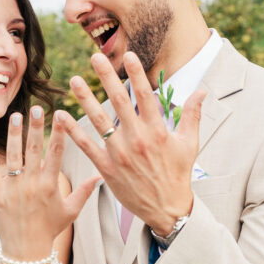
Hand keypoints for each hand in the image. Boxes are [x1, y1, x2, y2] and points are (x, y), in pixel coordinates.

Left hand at [0, 106, 99, 259]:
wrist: (26, 251)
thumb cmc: (49, 230)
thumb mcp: (70, 211)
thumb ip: (84, 192)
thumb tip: (100, 175)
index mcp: (51, 185)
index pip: (56, 153)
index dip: (59, 133)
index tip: (60, 115)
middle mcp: (33, 184)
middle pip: (35, 150)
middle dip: (36, 127)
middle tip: (37, 108)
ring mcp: (14, 189)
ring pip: (13, 157)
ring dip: (14, 135)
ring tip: (15, 116)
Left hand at [58, 51, 205, 235]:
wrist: (166, 208)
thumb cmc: (178, 174)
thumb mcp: (190, 144)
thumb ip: (192, 115)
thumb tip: (201, 91)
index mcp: (157, 131)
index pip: (144, 95)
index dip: (135, 74)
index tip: (128, 54)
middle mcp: (137, 139)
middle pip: (119, 102)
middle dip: (106, 77)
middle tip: (95, 57)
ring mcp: (120, 154)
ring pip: (99, 121)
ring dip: (85, 99)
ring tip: (74, 80)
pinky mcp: (107, 168)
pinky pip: (87, 146)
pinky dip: (73, 131)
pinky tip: (62, 116)